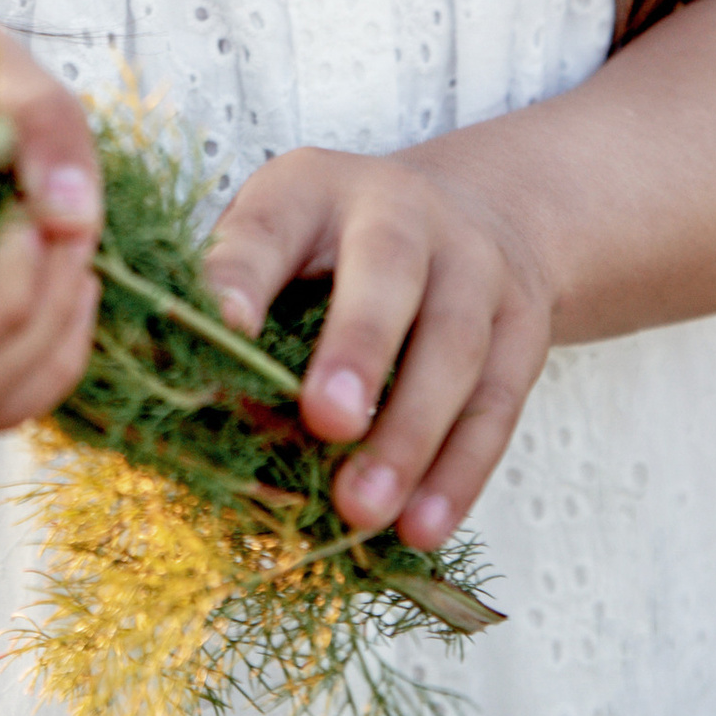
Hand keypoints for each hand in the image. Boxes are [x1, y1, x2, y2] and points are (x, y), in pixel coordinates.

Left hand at [198, 143, 557, 553]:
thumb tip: (194, 397)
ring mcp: (475, 267)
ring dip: (409, 436)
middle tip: (325, 421)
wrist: (476, 215)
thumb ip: (239, 306)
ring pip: (452, 348)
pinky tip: (421, 527)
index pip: (271, 222)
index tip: (223, 327)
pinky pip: (495, 407)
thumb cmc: (338, 250)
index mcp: (314, 188)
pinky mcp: (521, 329)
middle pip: (388, 271)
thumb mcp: (276, 243)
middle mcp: (403, 211)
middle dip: (357, 346)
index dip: (244, 272)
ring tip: (363, 509)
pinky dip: (458, 474)